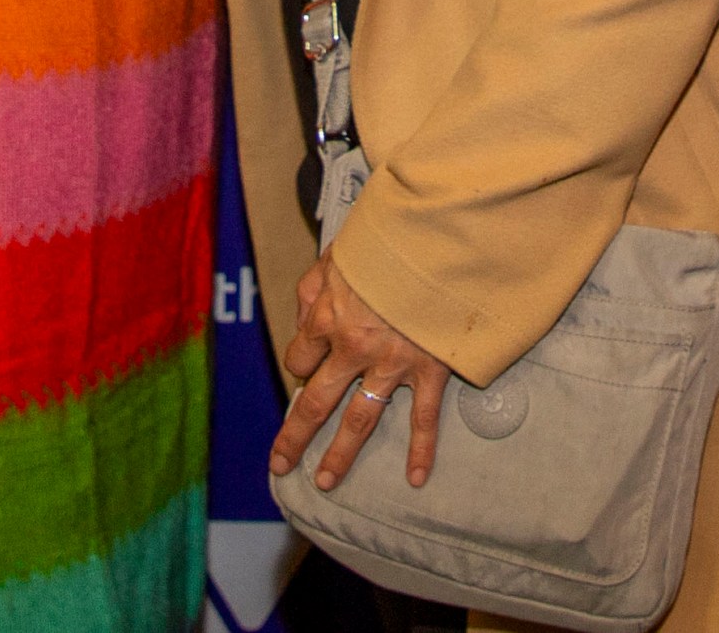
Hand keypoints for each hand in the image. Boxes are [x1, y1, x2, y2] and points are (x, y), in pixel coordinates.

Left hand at [271, 251, 451, 492]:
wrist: (437, 237)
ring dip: (340, 454)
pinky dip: (422, 450)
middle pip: (314, 402)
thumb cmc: (386, 238)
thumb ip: (313, 287)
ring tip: (325, 481)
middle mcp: (352, 348)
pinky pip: (424, 418)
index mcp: (326, 317)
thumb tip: (304, 321)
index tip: (309, 360)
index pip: (300, 356)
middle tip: (280, 463)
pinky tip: (416, 478)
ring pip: (359, 419)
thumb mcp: (336, 253)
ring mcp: (391, 363)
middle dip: (295, 435)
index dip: (301, 361)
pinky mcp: (428, 369)